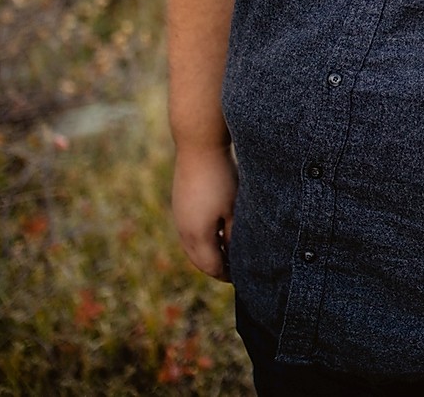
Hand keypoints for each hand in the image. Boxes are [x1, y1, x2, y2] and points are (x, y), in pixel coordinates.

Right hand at [172, 142, 236, 280]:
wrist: (199, 146)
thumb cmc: (222, 177)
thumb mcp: (234, 209)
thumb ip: (234, 235)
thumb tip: (236, 254)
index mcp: (198, 236)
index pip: (212, 267)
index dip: (228, 275)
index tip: (243, 277)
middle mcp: (184, 231)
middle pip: (200, 261)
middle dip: (217, 269)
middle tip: (236, 271)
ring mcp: (179, 218)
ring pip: (193, 248)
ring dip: (209, 254)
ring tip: (229, 254)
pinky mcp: (180, 206)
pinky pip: (190, 233)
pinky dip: (203, 240)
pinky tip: (218, 233)